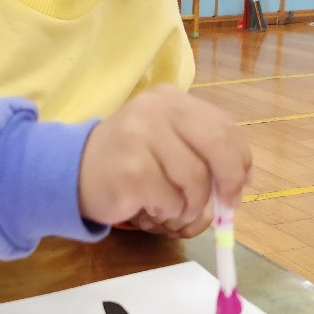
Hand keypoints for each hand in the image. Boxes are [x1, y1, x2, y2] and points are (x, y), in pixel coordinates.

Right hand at [78, 86, 250, 233]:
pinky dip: (168, 213)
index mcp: (171, 99)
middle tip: (226, 207)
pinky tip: (151, 209)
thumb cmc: (128, 161)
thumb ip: (201, 150)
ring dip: (191, 206)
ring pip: (195, 181)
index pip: (224, 127)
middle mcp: (156, 110)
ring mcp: (141, 137)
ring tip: (174, 209)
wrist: (72, 172)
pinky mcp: (131, 170)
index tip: (240, 185)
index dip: (240, 161)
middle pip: (217, 147)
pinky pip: (171, 201)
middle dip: (228, 182)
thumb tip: (241, 180)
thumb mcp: (165, 142)